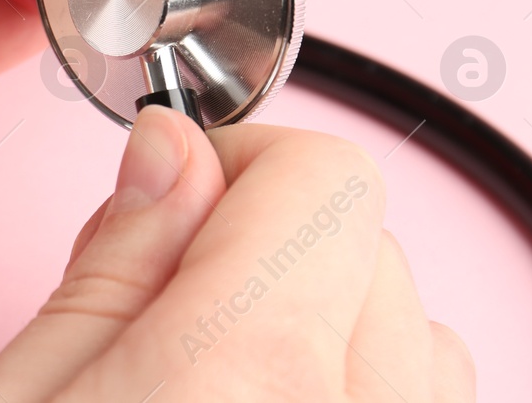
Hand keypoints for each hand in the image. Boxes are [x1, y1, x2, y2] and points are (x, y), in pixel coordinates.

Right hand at [0, 107, 473, 401]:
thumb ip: (109, 267)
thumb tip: (170, 153)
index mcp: (250, 376)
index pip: (322, 177)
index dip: (232, 158)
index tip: (169, 187)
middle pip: (371, 245)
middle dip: (268, 244)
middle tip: (161, 302)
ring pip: (422, 335)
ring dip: (331, 323)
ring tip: (218, 372)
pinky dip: (365, 388)